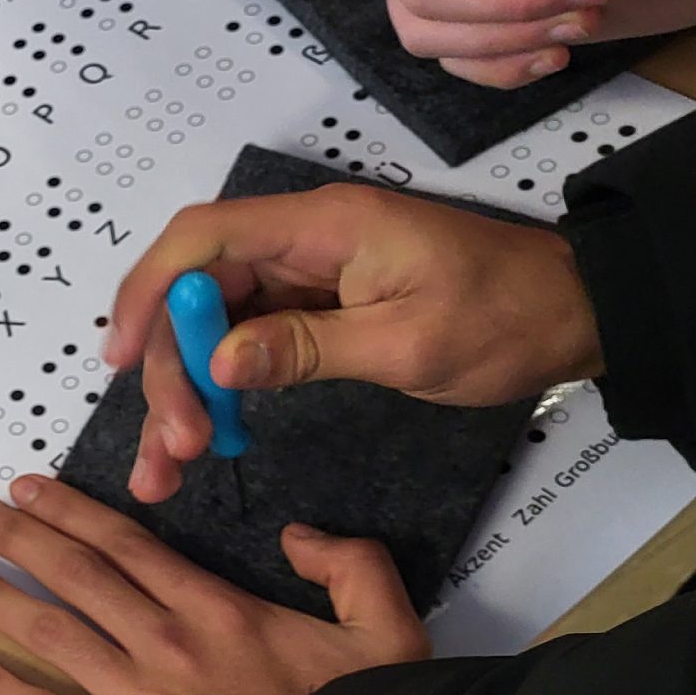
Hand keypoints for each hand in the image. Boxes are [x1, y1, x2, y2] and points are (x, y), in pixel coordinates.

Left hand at [0, 477, 428, 694]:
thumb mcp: (386, 634)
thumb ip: (353, 568)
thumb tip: (302, 534)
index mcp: (219, 610)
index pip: (129, 546)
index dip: (72, 513)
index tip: (30, 490)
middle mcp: (165, 642)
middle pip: (77, 576)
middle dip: (21, 539)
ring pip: (50, 632)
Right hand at [102, 182, 596, 502]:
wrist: (574, 313)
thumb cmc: (506, 317)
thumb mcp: (409, 343)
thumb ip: (307, 349)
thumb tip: (220, 364)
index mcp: (323, 226)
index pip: (205, 240)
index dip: (150, 292)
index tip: (121, 359)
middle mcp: (300, 241)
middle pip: (196, 296)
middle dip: (171, 371)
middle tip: (173, 448)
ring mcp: (302, 276)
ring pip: (211, 329)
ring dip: (183, 394)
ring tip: (165, 468)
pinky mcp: (310, 309)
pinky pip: (243, 346)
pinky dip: (218, 393)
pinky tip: (201, 442)